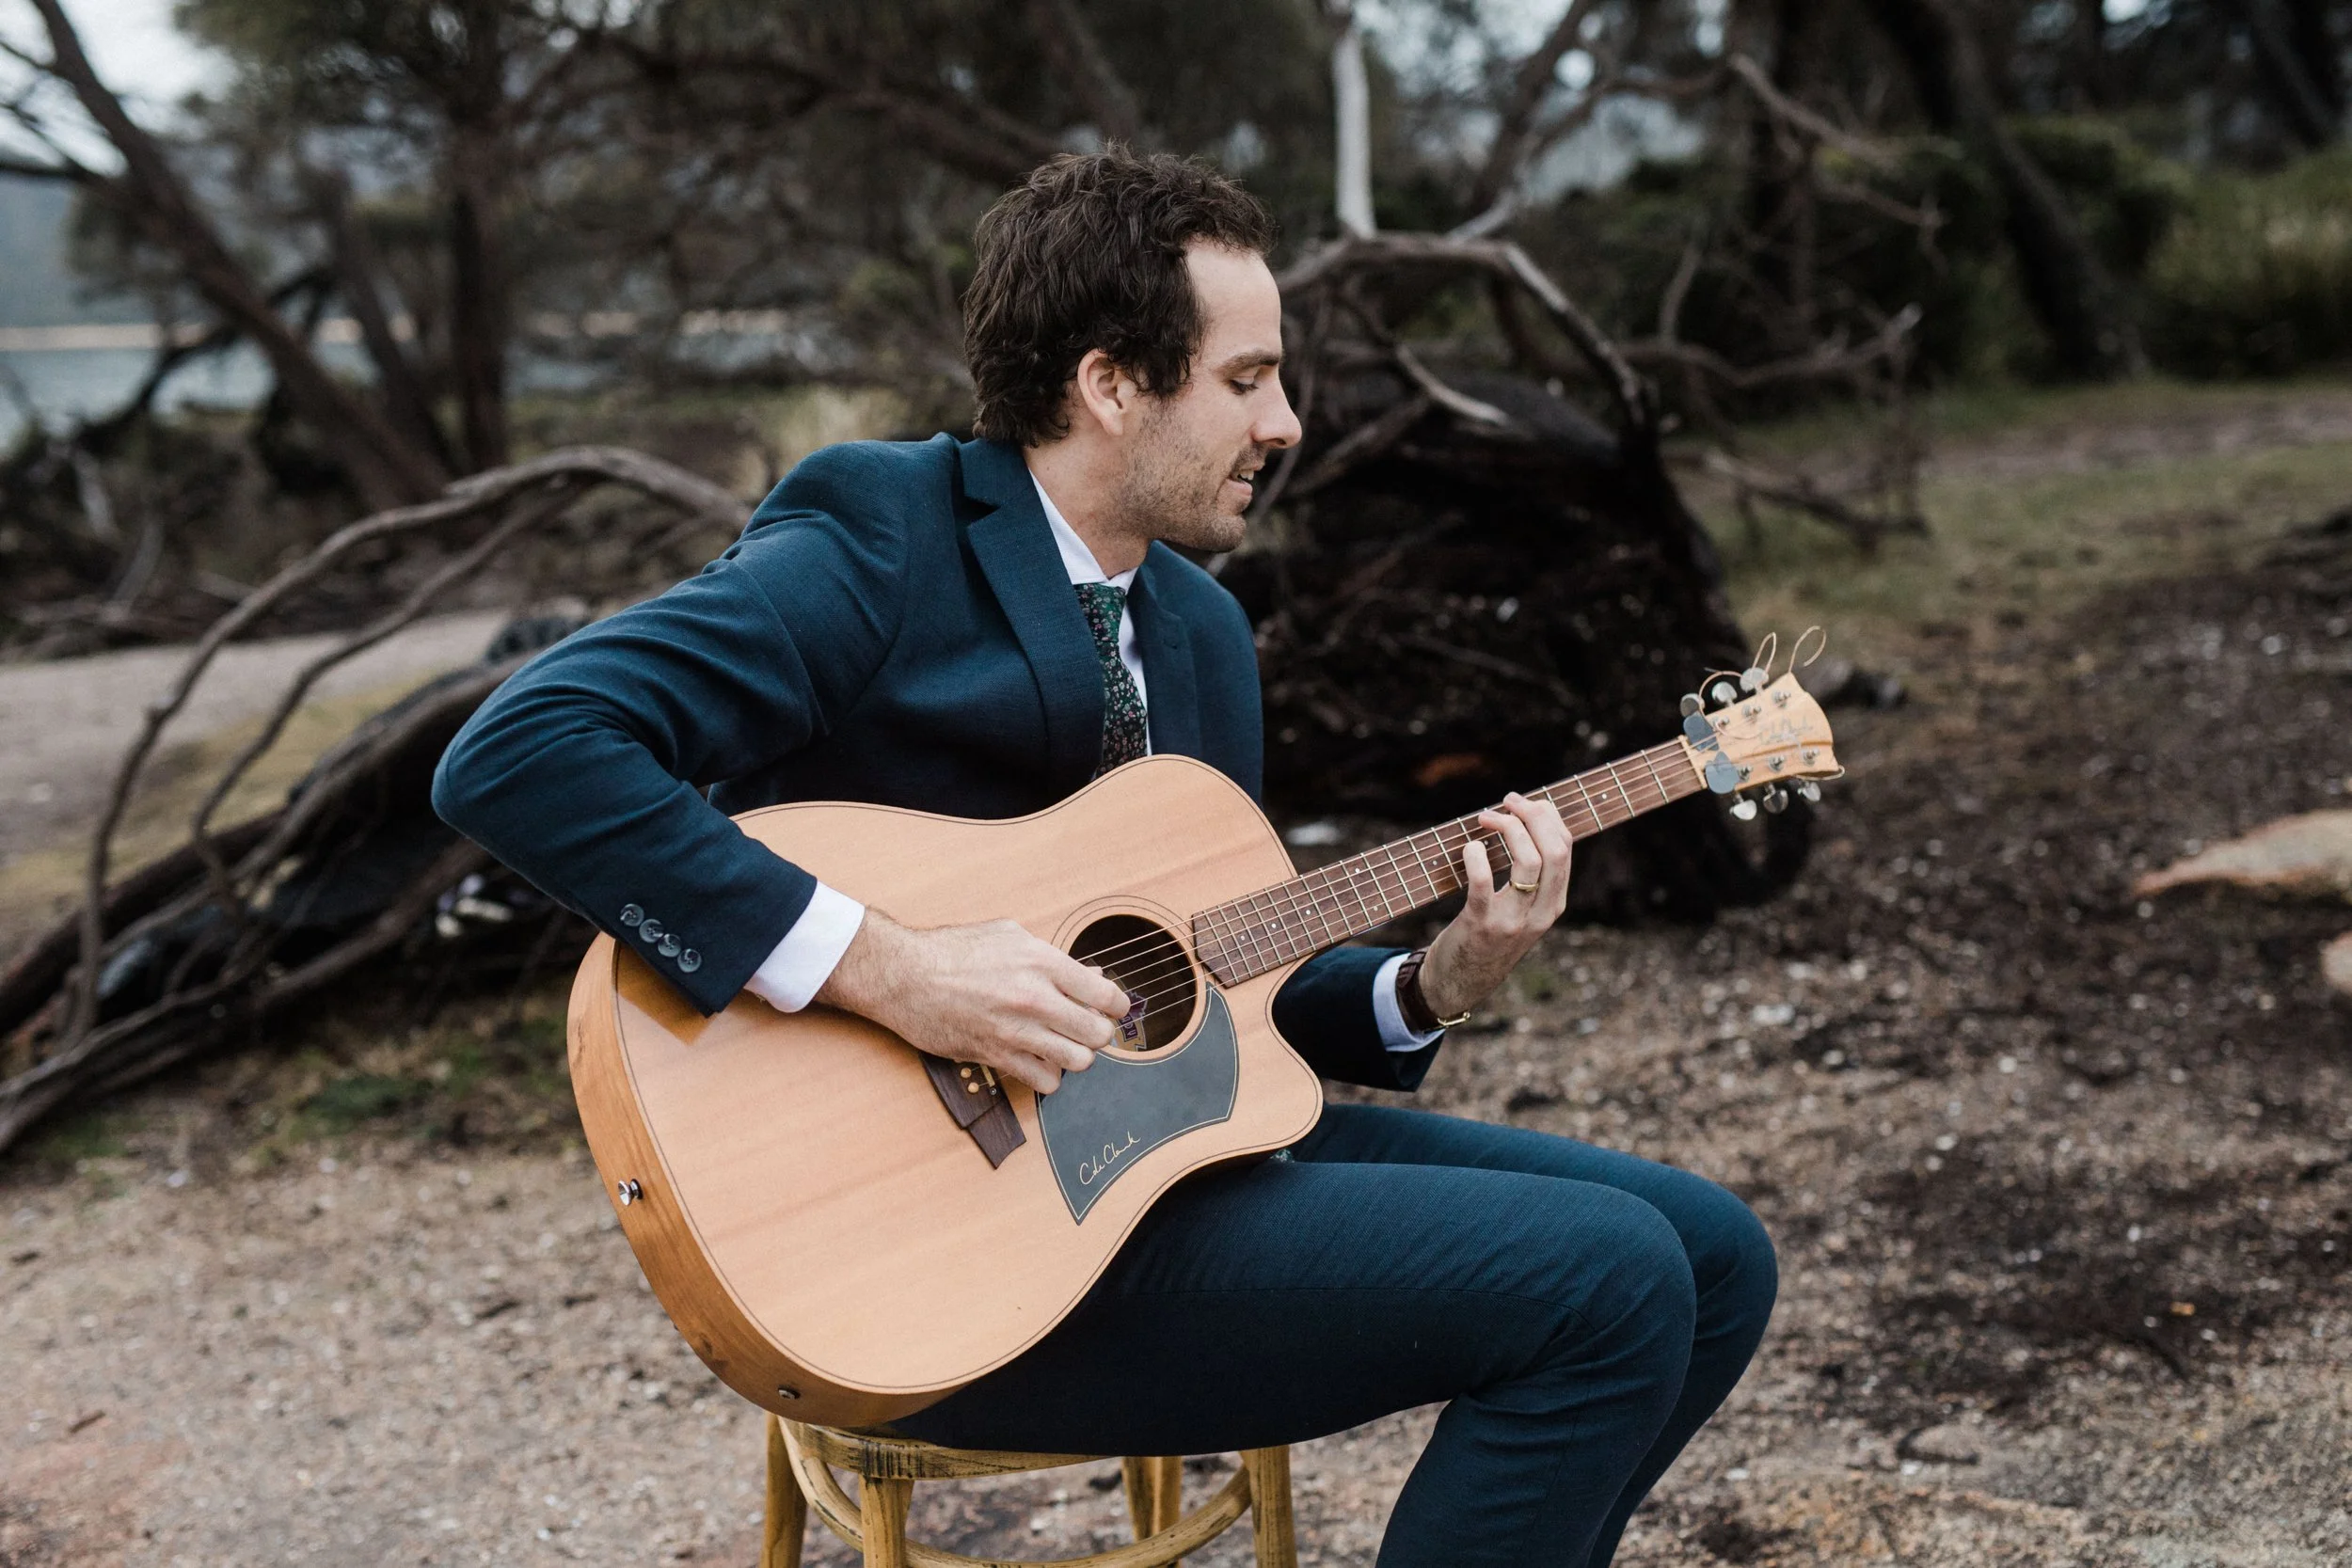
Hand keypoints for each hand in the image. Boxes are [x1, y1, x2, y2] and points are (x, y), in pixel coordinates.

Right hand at [813, 909, 1130, 1094]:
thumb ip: (1053, 956)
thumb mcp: (1009, 935)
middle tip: (1087, 1027)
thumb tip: (1090, 975)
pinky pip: (1045, 1082)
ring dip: (1077, 1056)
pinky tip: (1040, 1060)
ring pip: (1078, 1061)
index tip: (1111, 1008)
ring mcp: (1016, 1031)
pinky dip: (1050, 1076)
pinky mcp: (996, 1056)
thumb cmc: (953, 950)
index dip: (1116, 1005)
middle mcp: (1034, 998)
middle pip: (1098, 1033)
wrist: (904, 975)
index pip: (1106, 995)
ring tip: (1064, 1044)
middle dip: (1099, 1032)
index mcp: (1042, 962)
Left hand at [1418, 792, 1572, 1022]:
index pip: (1565, 848)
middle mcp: (1540, 912)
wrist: (1462, 981)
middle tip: (1507, 801)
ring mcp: (1513, 920)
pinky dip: (1476, 857)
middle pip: (1554, 851)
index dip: (1546, 816)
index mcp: (1554, 903)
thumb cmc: (1488, 934)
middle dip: (1533, 816)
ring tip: (1484, 818)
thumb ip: (1530, 875)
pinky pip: (1483, 883)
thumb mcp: (1521, 908)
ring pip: (1529, 862)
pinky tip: (1470, 847)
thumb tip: (1526, 819)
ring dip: (1507, 829)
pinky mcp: (1481, 925)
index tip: (1524, 801)